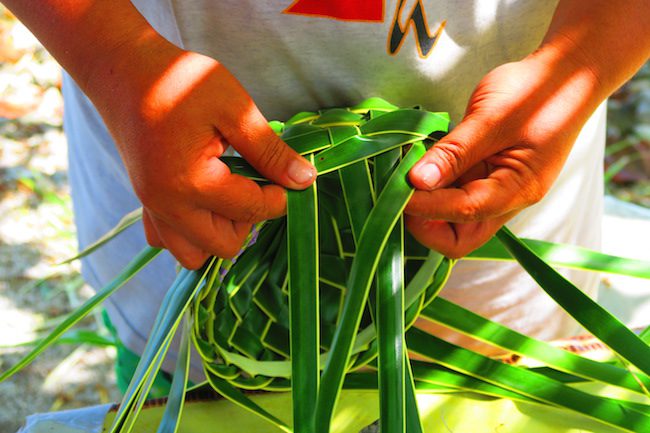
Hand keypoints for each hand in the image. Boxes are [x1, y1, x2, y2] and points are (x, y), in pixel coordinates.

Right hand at [85, 36, 314, 268]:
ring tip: (231, 195)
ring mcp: (151, 207)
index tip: (290, 176)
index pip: (250, 210)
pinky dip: (190, 233)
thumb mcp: (234, 108)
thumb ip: (270, 151)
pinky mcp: (145, 202)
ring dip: (220, 234)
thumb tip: (304, 179)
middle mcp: (166, 206)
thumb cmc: (179, 80)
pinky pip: (167, 240)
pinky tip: (204, 201)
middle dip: (250, 220)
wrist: (123, 68)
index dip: (279, 197)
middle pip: (224, 246)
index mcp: (191, 183)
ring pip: (193, 254)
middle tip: (257, 184)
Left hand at [405, 55, 600, 257]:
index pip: (465, 213)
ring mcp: (495, 190)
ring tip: (401, 177)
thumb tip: (416, 182)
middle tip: (398, 193)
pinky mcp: (484, 176)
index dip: (425, 207)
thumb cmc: (537, 91)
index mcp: (518, 189)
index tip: (396, 189)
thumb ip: (454, 151)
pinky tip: (415, 167)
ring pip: (452, 219)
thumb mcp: (492, 117)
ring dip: (424, 206)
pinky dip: (432, 186)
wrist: (567, 73)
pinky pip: (453, 193)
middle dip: (424, 224)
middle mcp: (506, 200)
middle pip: (458, 238)